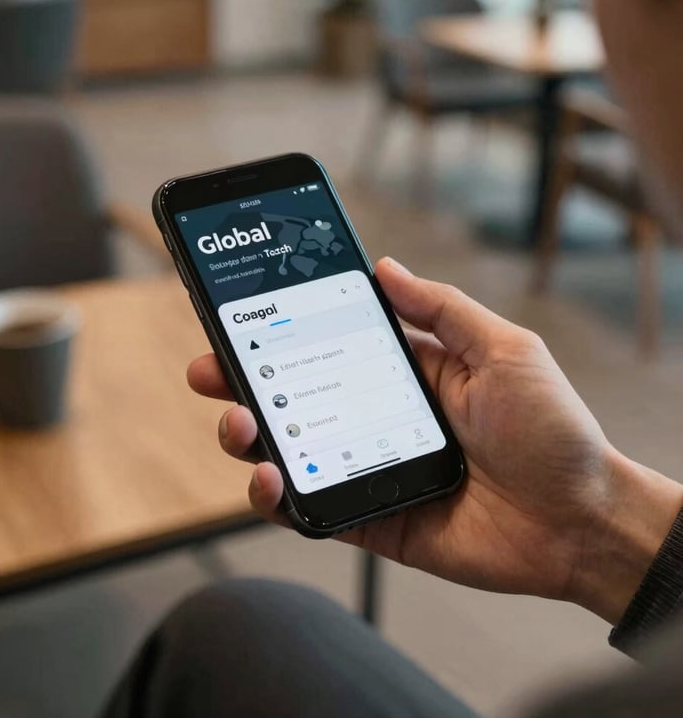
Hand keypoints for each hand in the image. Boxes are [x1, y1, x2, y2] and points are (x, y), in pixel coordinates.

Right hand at [188, 258, 682, 622]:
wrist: (580, 521)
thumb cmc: (552, 431)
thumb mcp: (506, 350)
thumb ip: (441, 309)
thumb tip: (385, 267)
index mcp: (405, 372)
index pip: (327, 344)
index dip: (281, 330)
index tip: (240, 313)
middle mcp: (376, 416)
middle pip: (294, 395)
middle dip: (242, 381)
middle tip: (209, 369)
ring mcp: (367, 467)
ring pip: (290, 450)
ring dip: (248, 436)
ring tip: (237, 423)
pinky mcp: (369, 517)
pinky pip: (310, 509)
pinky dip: (277, 498)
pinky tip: (267, 479)